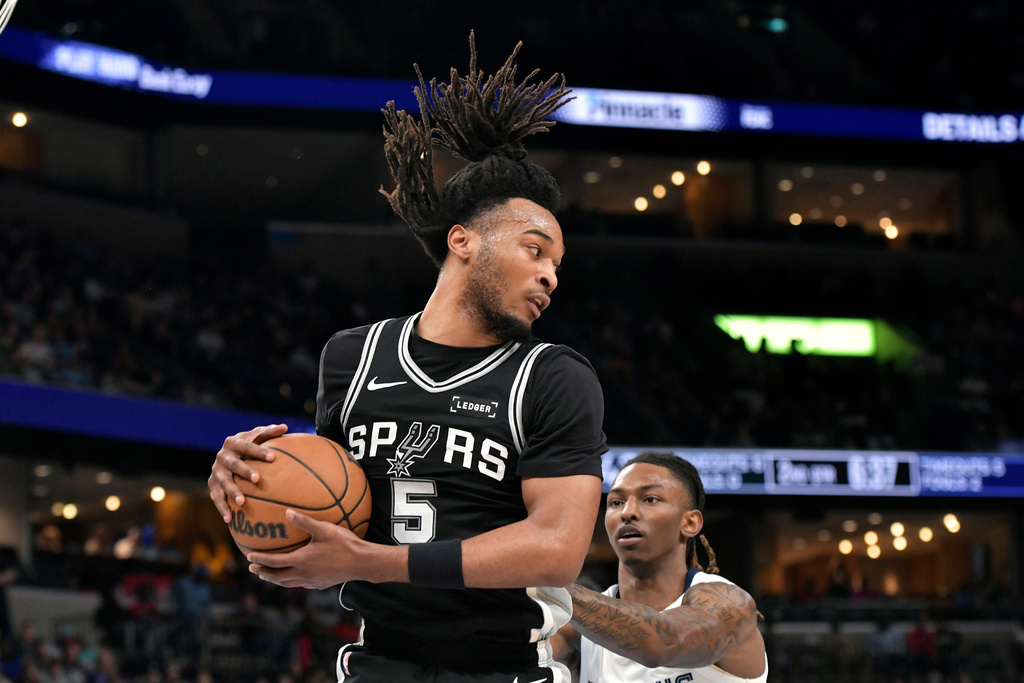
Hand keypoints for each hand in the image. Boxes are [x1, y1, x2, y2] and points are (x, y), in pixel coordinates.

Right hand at [208, 423, 287, 522]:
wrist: (228, 455)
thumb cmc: (249, 445)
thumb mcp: (257, 436)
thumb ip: (270, 432)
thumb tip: (285, 427)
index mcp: (232, 442)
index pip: (247, 446)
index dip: (259, 451)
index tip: (273, 457)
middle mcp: (222, 456)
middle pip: (234, 464)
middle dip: (245, 471)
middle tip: (257, 479)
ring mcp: (216, 471)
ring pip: (223, 482)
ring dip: (232, 492)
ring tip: (242, 502)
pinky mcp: (212, 485)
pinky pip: (217, 498)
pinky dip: (222, 508)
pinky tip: (229, 519)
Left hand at [246, 509, 381, 589]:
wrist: (362, 563)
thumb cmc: (344, 544)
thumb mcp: (324, 529)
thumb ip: (304, 521)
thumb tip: (287, 512)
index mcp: (302, 560)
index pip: (274, 561)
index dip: (260, 559)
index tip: (248, 556)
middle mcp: (304, 573)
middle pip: (277, 576)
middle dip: (263, 572)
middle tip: (252, 568)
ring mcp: (312, 581)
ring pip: (287, 583)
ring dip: (274, 579)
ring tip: (267, 575)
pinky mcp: (321, 584)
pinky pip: (300, 585)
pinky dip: (290, 582)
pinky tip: (292, 578)